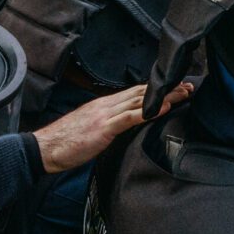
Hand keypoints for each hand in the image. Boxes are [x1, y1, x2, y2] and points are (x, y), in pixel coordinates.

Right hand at [33, 82, 191, 172]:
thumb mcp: (91, 129)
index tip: (174, 87)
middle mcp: (107, 104)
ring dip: (165, 96)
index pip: (135, 93)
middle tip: (188, 85)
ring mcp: (106, 114)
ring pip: (141, 101)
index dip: (156, 89)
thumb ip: (108, 124)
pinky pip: (130, 117)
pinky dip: (149, 111)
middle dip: (167, 89)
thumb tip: (122, 126)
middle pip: (142, 92)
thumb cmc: (66, 142)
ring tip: (184, 93)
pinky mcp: (104, 127)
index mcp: (104, 105)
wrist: (45, 148)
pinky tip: (164, 108)